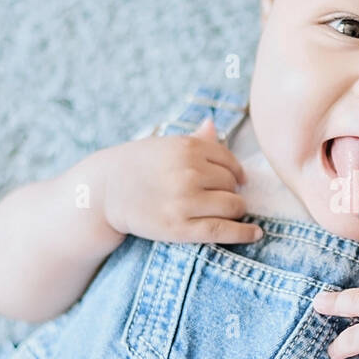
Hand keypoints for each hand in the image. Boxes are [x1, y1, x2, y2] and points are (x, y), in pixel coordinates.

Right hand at [98, 117, 262, 244]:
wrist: (102, 192)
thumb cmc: (136, 167)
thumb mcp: (163, 146)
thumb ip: (194, 139)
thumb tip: (214, 125)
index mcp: (186, 147)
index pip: (229, 161)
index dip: (235, 173)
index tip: (236, 181)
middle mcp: (188, 172)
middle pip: (232, 184)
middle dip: (231, 191)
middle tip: (222, 197)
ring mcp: (185, 200)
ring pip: (233, 205)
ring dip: (236, 209)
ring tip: (229, 212)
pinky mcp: (180, 227)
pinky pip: (224, 229)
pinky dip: (245, 232)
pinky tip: (256, 233)